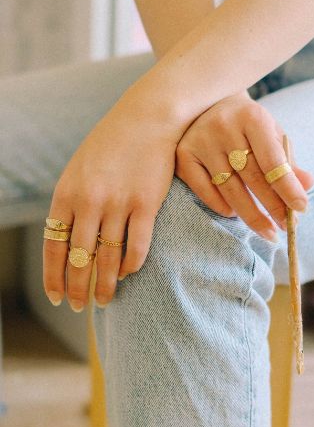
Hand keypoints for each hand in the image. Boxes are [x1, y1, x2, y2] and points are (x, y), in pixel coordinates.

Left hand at [43, 90, 178, 310]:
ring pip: (108, 257)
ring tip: (106, 301)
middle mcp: (89, 202)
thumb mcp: (80, 168)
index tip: (57, 297)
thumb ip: (72, 201)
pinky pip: (137, 245)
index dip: (54, 276)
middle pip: (79, 258)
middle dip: (78, 288)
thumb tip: (68, 237)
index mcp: (66, 193)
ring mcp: (118, 203)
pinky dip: (132, 264)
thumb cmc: (112, 143)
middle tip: (80, 308)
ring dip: (106, 284)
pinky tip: (129, 274)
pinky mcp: (146, 204)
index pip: (53, 246)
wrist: (147, 118)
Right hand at [175, 91, 313, 239]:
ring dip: (250, 214)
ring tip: (267, 230)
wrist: (210, 105)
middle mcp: (223, 126)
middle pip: (252, 177)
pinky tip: (235, 213)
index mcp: (252, 117)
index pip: (273, 160)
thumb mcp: (271, 136)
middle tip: (286, 228)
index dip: (288, 187)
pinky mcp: (183, 156)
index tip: (301, 209)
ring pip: (229, 189)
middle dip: (272, 206)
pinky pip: (205, 191)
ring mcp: (200, 141)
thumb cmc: (247, 126)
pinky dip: (222, 207)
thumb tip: (308, 185)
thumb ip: (288, 162)